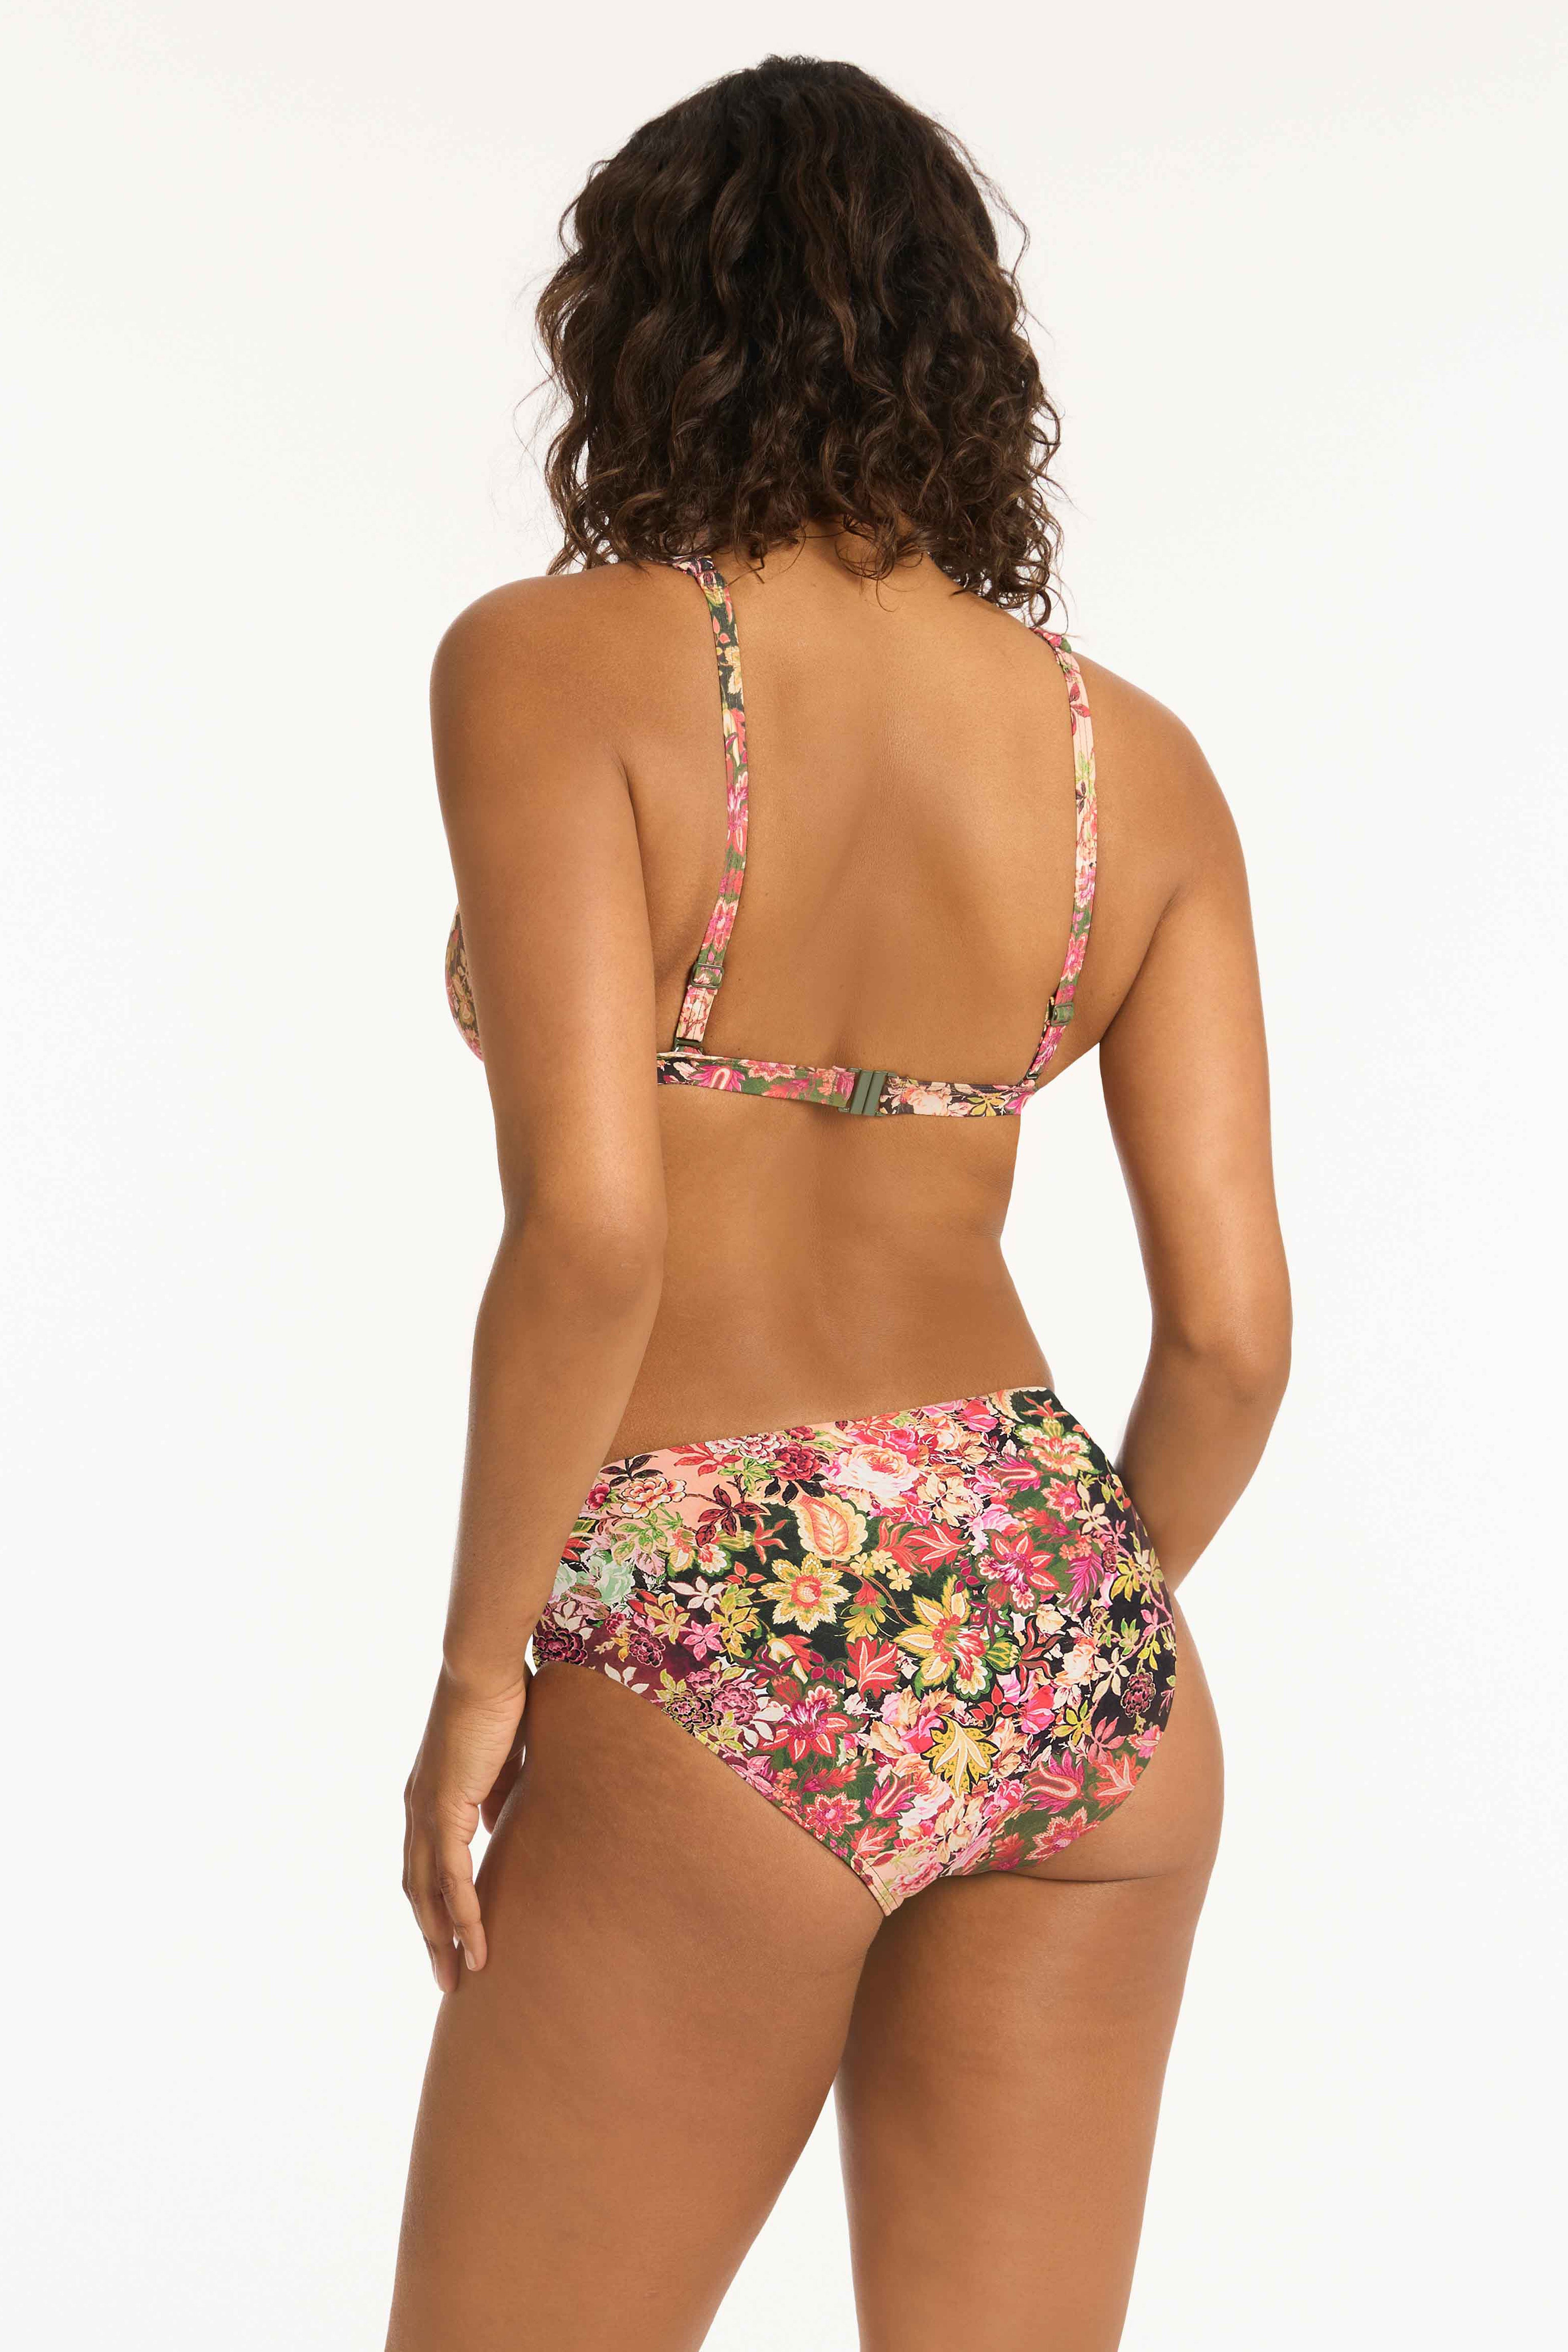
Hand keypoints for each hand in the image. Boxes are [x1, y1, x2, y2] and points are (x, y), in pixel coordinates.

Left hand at [402, 1663, 528, 1990]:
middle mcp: (418, 1810)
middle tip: (448, 1976)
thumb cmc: (498, 1701)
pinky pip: (452, 1878)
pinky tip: (474, 1943)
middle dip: (431, 1936)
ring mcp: (426, 1812)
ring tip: (459, 1976)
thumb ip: (498, 1796)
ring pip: (428, 1893)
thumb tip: (502, 1826)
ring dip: (442, 1938)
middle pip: (417, 1889)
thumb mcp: (502, 1760)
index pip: (426, 1864)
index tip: (450, 1937)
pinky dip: (462, 1914)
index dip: (435, 1904)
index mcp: (429, 1797)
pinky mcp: (444, 1810)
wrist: (483, 1669)